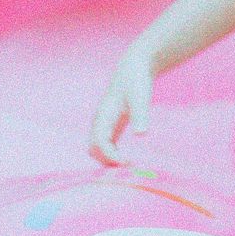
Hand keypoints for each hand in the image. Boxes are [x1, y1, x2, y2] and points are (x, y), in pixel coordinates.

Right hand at [89, 49, 153, 165]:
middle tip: (130, 168)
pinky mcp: (110, 125)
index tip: (129, 163)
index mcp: (104, 116)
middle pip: (94, 150)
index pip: (99, 144)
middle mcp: (100, 122)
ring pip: (97, 149)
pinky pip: (105, 146)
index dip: (111, 157)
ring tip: (130, 166)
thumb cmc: (136, 81)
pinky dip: (112, 156)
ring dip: (109, 161)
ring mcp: (103, 123)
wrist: (134, 67)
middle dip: (107, 162)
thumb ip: (140, 115)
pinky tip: (128, 159)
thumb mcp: (140, 97)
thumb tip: (141, 134)